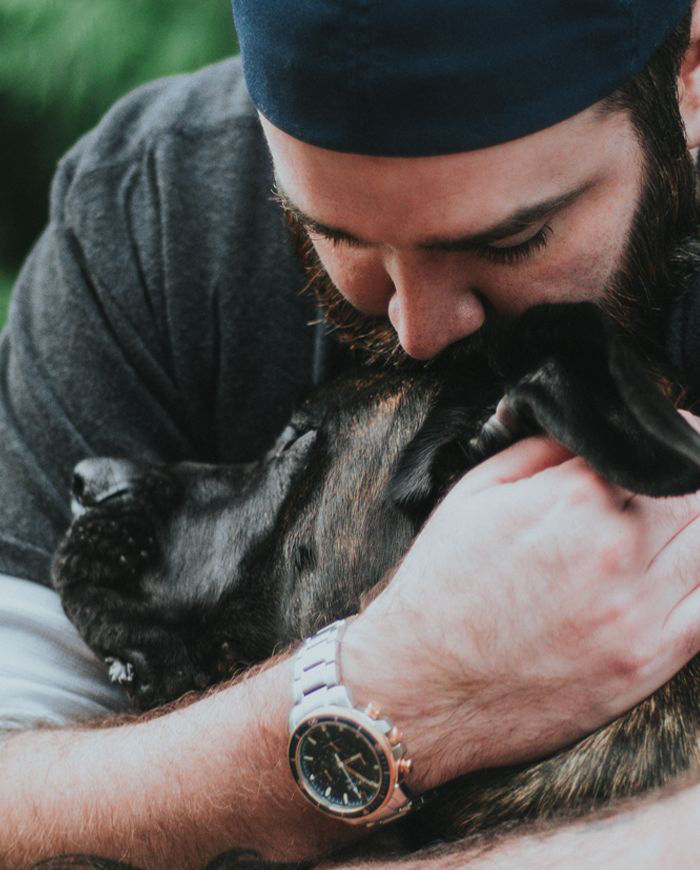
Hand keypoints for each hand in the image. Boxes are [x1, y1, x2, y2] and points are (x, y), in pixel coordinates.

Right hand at [342, 426, 699, 791]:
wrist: (421, 683)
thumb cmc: (441, 588)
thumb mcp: (472, 495)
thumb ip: (539, 451)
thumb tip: (589, 433)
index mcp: (570, 500)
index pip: (653, 450)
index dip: (668, 437)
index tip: (673, 437)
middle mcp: (613, 550)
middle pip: (694, 494)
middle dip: (690, 477)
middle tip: (681, 476)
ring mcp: (636, 612)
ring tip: (682, 521)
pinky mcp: (646, 664)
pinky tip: (689, 569)